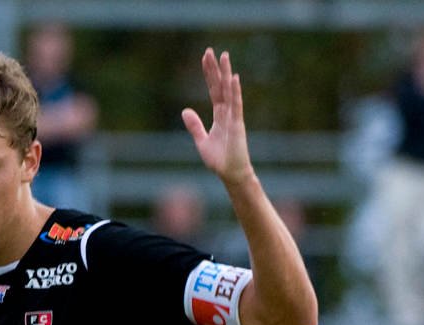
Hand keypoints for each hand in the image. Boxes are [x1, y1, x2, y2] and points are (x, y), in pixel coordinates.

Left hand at [182, 49, 253, 186]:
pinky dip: (235, 92)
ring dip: (226, 73)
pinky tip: (233, 78)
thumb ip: (195, 126)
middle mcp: (227, 113)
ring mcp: (233, 117)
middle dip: (216, 69)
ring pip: (229, 91)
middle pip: (220, 86)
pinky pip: (236, 105)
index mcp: (219, 115)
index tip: (206, 59)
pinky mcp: (238, 124)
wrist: (231, 174)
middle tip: (211, 51)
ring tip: (224, 56)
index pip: (214, 90)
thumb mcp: (202, 141)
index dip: (209, 75)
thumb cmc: (219, 160)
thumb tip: (185, 111)